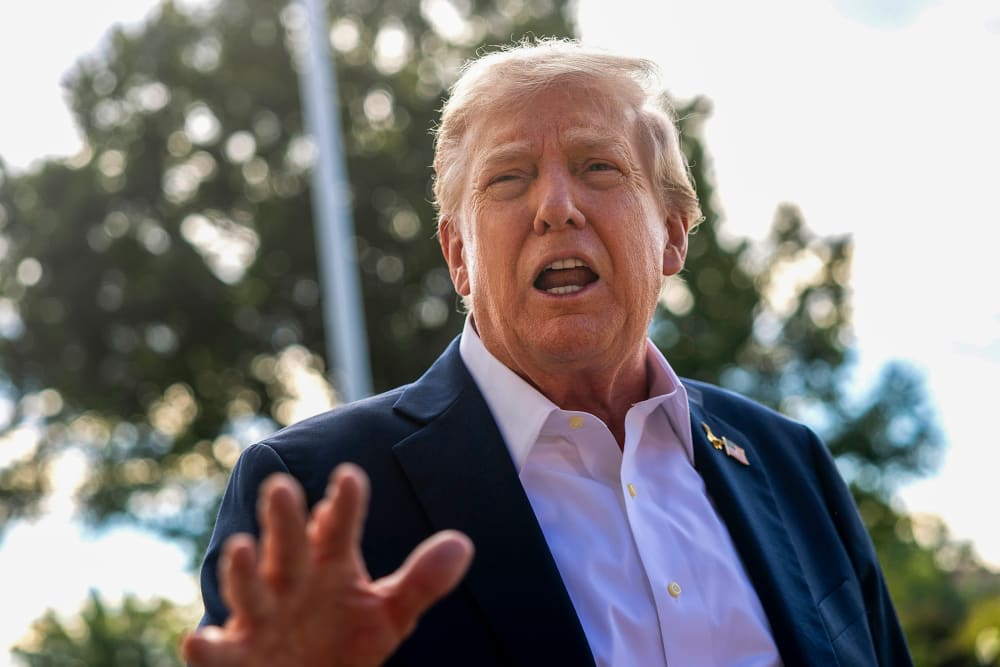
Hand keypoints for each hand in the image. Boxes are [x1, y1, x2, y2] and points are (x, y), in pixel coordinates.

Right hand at [182, 463, 473, 666]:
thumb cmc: (342, 642)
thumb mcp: (387, 615)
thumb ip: (420, 581)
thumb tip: (462, 543)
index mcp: (327, 564)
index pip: (338, 528)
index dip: (344, 505)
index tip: (350, 477)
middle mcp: (290, 583)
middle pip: (287, 547)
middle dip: (284, 521)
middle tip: (282, 486)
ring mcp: (260, 618)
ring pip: (248, 590)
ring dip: (242, 570)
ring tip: (241, 546)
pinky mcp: (235, 658)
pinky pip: (217, 654)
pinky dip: (208, 648)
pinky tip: (200, 639)